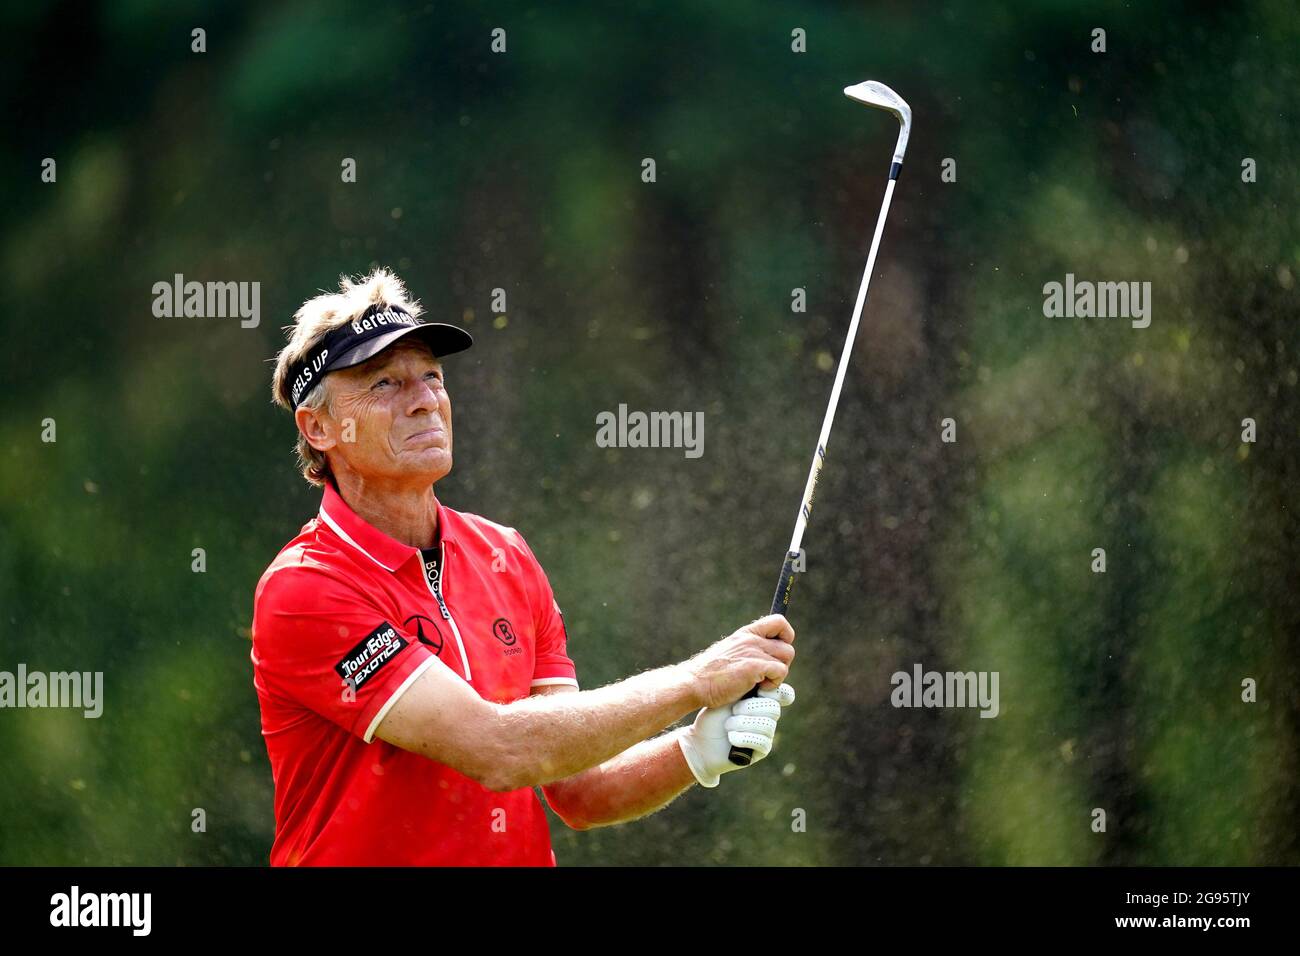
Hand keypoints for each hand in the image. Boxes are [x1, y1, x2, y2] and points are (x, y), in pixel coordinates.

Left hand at [677, 683, 795, 787]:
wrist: (701, 740)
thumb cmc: (714, 714)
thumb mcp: (729, 694)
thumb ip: (748, 684)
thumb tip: (764, 674)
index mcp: (763, 698)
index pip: (785, 693)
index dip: (776, 692)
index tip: (758, 691)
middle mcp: (768, 716)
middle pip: (774, 708)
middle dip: (750, 708)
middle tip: (733, 710)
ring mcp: (767, 733)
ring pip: (767, 725)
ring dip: (743, 723)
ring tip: (727, 725)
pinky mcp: (762, 750)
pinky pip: (762, 742)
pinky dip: (743, 738)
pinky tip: (731, 737)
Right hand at [682, 614, 795, 709]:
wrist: (693, 683)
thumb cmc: (709, 675)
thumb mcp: (730, 653)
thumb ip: (748, 651)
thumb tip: (767, 660)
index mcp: (745, 634)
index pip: (779, 622)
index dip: (785, 637)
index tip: (775, 654)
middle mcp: (751, 639)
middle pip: (788, 645)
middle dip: (782, 663)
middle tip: (766, 675)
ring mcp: (752, 651)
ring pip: (787, 657)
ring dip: (778, 674)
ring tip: (760, 682)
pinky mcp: (754, 666)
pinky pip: (781, 671)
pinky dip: (774, 684)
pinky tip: (757, 688)